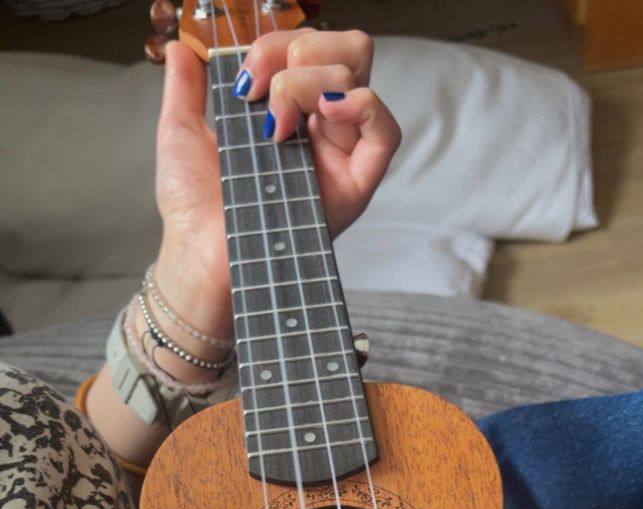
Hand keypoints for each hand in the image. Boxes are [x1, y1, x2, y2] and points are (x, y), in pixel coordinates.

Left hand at [154, 30, 399, 337]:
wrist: (199, 256)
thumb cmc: (193, 209)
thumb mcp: (181, 131)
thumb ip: (186, 85)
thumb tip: (184, 44)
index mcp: (289, 112)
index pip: (310, 49)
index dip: (278, 43)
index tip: (242, 77)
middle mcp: (320, 129)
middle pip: (344, 52)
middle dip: (298, 50)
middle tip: (261, 88)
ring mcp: (340, 155)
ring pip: (357, 77)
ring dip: (309, 79)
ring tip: (275, 120)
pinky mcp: (355, 185)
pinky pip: (386, 131)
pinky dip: (362, 104)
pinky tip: (324, 111)